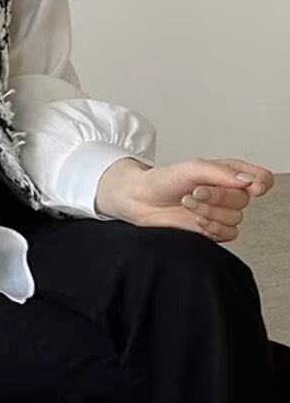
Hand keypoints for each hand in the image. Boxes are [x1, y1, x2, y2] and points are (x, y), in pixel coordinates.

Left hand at [94, 156, 274, 241]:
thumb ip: (221, 172)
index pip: (259, 177)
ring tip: (187, 203)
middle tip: (195, 192)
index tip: (253, 187)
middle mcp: (227, 193)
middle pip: (244, 199)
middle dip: (218, 197)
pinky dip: (211, 227)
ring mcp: (221, 212)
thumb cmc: (163, 180)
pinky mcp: (214, 230)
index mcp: (226, 173)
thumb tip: (249, 180)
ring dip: (209, 212)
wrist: (141, 200)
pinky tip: (194, 220)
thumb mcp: (191, 168)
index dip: (261, 183)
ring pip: (235, 218)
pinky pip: (229, 234)